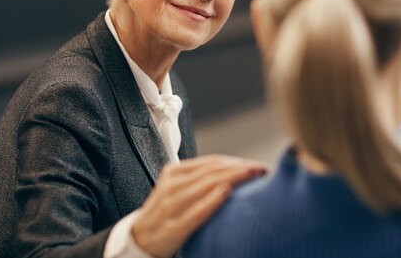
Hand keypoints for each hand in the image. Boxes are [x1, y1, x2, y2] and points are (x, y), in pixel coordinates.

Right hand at [132, 155, 266, 257]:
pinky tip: (226, 193)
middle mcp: (172, 186)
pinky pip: (195, 212)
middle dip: (240, 168)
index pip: (210, 162)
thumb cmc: (166, 214)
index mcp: (174, 173)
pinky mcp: (172, 227)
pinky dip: (211, 201)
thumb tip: (235, 172)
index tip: (256, 165)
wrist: (139, 240)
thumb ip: (200, 179)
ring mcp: (170, 206)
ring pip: (205, 186)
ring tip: (253, 176)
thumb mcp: (179, 190)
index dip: (235, 161)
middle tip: (261, 169)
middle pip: (211, 172)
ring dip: (233, 179)